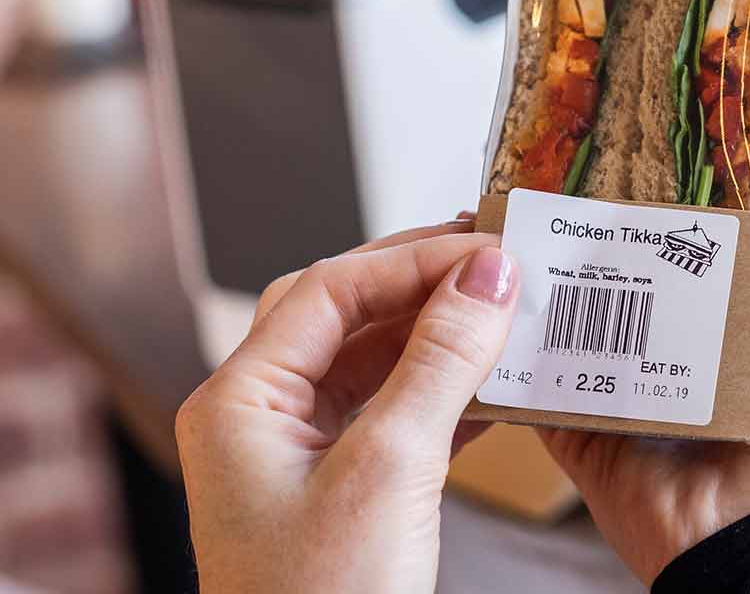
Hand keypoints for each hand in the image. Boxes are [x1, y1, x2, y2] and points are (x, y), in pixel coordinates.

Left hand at [176, 218, 518, 593]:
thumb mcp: (391, 471)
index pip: (326, 290)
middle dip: (423, 289)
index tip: (488, 247)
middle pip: (343, 318)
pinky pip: (391, 423)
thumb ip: (440, 363)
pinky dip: (446, 401)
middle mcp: (257, 423)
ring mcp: (294, 463)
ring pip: (372, 370)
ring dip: (442, 344)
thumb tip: (486, 274)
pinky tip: (501, 391)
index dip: (412, 261)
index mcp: (237, 403)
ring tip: (512, 319)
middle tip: (499, 263)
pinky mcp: (337, 501)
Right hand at [540, 83, 749, 582]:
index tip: (649, 84)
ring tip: (500, 181)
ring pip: (566, 285)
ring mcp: (625, 364)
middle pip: (627, 235)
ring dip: (537, 242)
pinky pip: (525, 353)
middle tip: (554, 123)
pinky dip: (502, 316)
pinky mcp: (575, 406)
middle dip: (592, 186)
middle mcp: (688, 322)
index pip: (710, 203)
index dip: (682, 151)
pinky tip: (482, 262)